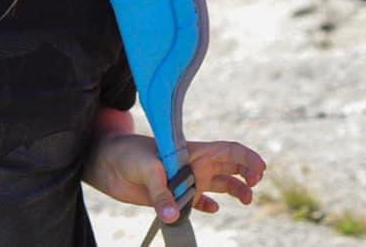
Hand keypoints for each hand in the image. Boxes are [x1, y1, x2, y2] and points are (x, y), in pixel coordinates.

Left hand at [89, 134, 265, 224]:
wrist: (106, 162)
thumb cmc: (127, 154)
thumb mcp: (146, 168)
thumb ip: (160, 192)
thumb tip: (173, 216)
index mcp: (192, 151)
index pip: (227, 150)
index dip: (247, 157)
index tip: (260, 171)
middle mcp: (193, 165)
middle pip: (230, 166)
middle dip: (247, 173)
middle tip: (253, 186)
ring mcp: (185, 180)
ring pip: (219, 185)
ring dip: (235, 191)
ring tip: (245, 201)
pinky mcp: (174, 196)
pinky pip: (198, 202)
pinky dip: (208, 206)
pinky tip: (214, 209)